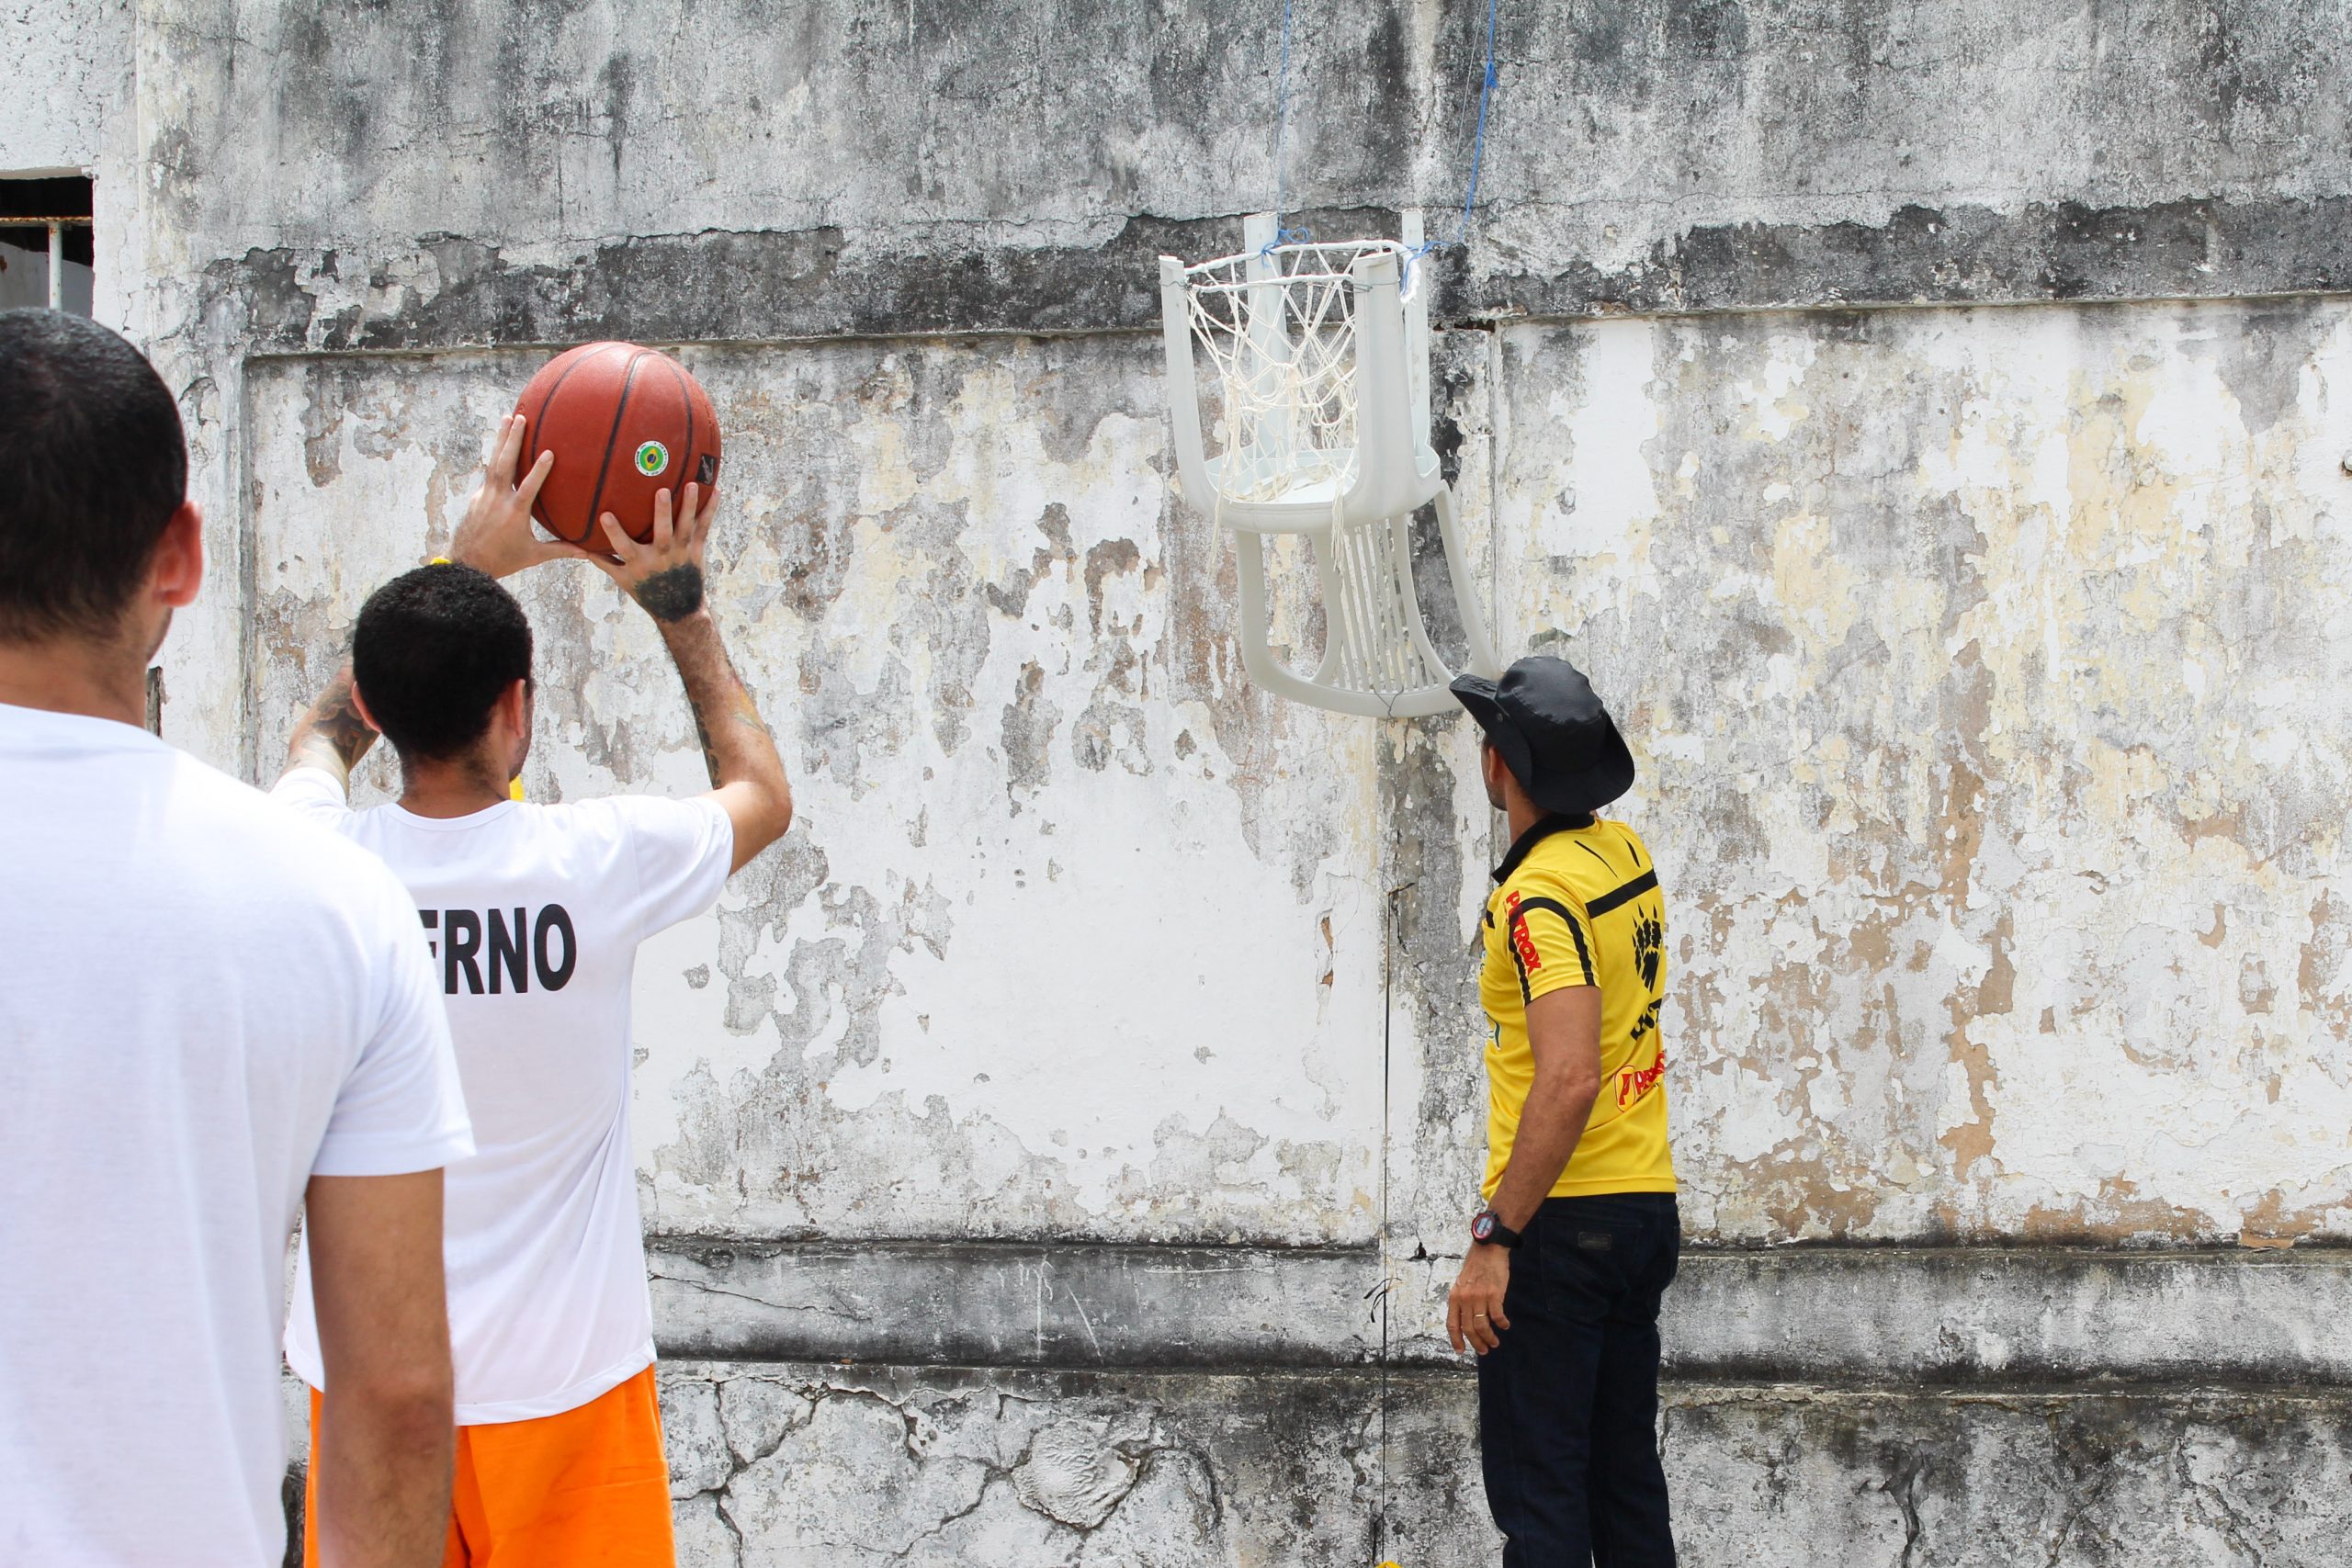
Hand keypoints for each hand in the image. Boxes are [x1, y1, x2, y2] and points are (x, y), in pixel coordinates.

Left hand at [447, 414, 566, 577]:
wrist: (468, 564)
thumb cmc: (503, 560)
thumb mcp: (533, 556)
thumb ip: (560, 550)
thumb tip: (587, 552)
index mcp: (514, 513)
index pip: (528, 487)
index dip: (539, 470)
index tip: (549, 452)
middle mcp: (497, 500)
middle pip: (505, 464)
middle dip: (513, 440)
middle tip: (520, 418)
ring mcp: (485, 496)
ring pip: (494, 463)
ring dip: (501, 439)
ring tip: (507, 418)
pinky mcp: (478, 497)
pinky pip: (489, 472)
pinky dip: (496, 457)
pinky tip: (502, 445)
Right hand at [584, 482, 716, 622]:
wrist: (678, 609)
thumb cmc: (646, 591)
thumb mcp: (622, 580)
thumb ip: (603, 561)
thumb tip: (579, 544)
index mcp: (639, 564)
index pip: (623, 546)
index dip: (614, 532)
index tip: (604, 515)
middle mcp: (661, 557)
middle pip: (663, 533)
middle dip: (662, 512)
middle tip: (662, 490)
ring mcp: (680, 553)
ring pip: (686, 526)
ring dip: (690, 505)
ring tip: (693, 484)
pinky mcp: (695, 550)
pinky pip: (703, 527)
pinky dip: (710, 509)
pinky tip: (715, 490)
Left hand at [1446, 1244, 1511, 1354]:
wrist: (1488, 1249)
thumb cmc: (1475, 1267)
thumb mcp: (1461, 1284)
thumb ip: (1462, 1301)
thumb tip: (1465, 1321)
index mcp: (1454, 1297)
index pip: (1452, 1324)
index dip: (1456, 1339)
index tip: (1460, 1351)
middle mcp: (1465, 1298)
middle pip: (1468, 1328)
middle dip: (1476, 1343)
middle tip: (1483, 1350)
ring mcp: (1479, 1296)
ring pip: (1482, 1325)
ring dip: (1489, 1337)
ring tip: (1494, 1342)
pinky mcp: (1494, 1294)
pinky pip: (1497, 1316)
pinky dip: (1502, 1324)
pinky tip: (1505, 1325)